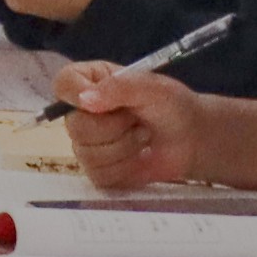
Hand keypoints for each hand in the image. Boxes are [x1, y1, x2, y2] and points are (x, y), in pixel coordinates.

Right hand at [58, 66, 202, 192]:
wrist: (192, 140)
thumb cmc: (173, 106)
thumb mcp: (153, 88)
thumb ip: (119, 88)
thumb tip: (84, 99)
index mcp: (89, 82)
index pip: (63, 85)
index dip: (75, 95)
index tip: (101, 103)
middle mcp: (81, 112)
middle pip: (75, 126)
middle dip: (114, 127)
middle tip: (137, 121)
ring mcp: (87, 143)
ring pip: (87, 153)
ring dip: (124, 147)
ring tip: (143, 137)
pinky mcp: (98, 170)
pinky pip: (99, 174)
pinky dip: (126, 168)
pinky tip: (139, 157)